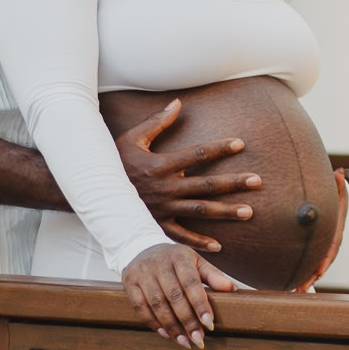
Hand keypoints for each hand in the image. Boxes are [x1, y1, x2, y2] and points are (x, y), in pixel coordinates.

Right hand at [116, 98, 260, 252]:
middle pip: (205, 185)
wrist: (90, 194)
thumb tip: (178, 103)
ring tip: (249, 212)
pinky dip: (198, 243)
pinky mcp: (156, 225)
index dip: (219, 148)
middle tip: (258, 180)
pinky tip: (219, 246)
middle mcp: (165, 188)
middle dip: (233, 183)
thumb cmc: (113, 163)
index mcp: (161, 165)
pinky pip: (180, 236)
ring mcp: (162, 209)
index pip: (196, 155)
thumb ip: (157, 122)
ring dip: (225, 212)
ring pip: (199, 211)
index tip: (240, 144)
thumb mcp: (132, 138)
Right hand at [122, 243, 234, 346]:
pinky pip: (140, 307)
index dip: (200, 304)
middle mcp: (159, 263)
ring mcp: (142, 272)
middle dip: (188, 321)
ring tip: (185, 342)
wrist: (142, 247)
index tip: (209, 323)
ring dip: (172, 327)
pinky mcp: (128, 282)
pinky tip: (166, 334)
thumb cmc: (176, 259)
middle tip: (198, 339)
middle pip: (174, 296)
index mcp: (180, 256)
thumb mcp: (196, 261)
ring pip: (157, 304)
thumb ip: (213, 275)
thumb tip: (232, 289)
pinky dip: (153, 323)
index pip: (191, 282)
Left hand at [294, 171, 348, 292]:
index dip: (325, 260)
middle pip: (324, 262)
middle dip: (314, 275)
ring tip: (297, 291)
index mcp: (336, 230)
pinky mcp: (317, 250)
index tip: (319, 271)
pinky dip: (305, 277)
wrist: (332, 202)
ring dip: (308, 279)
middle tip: (304, 286)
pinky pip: (312, 266)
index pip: (332, 248)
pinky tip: (294, 288)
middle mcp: (332, 241)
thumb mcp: (338, 190)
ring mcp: (325, 247)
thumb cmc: (335, 195)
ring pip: (317, 266)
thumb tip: (339, 171)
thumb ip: (339, 184)